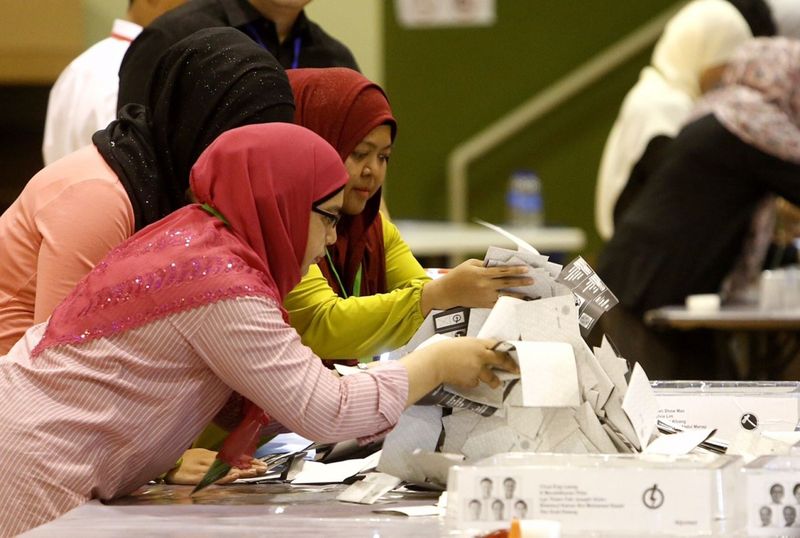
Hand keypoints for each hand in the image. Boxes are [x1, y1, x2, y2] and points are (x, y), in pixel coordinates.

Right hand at [165, 448, 267, 484]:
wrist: (163, 463)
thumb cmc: (182, 461)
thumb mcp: (199, 456)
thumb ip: (213, 459)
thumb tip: (228, 462)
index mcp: (211, 456)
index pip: (233, 458)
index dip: (247, 461)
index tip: (261, 463)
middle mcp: (209, 460)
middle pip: (233, 463)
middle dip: (249, 465)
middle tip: (264, 467)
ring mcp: (202, 468)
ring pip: (226, 469)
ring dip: (242, 470)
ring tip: (256, 471)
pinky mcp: (194, 476)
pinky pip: (211, 477)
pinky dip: (223, 476)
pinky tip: (234, 476)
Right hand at [400, 337, 518, 405]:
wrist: (435, 362)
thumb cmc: (444, 350)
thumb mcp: (461, 343)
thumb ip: (473, 348)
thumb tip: (481, 353)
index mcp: (478, 344)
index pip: (497, 346)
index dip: (506, 351)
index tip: (511, 355)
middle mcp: (481, 356)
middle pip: (501, 360)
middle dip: (510, 366)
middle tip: (515, 370)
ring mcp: (477, 369)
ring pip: (491, 377)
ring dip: (495, 381)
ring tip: (496, 383)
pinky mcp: (472, 380)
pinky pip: (475, 382)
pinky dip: (472, 381)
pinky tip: (464, 378)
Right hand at [420, 259, 532, 313]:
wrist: (447, 293)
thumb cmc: (458, 275)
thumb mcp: (470, 264)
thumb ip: (485, 265)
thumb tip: (499, 266)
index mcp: (482, 273)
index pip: (502, 271)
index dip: (515, 270)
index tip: (526, 269)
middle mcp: (485, 286)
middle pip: (507, 283)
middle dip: (521, 282)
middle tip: (532, 281)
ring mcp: (485, 296)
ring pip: (505, 295)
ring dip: (518, 295)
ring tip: (528, 295)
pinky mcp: (483, 304)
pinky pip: (499, 303)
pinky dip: (508, 303)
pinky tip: (516, 302)